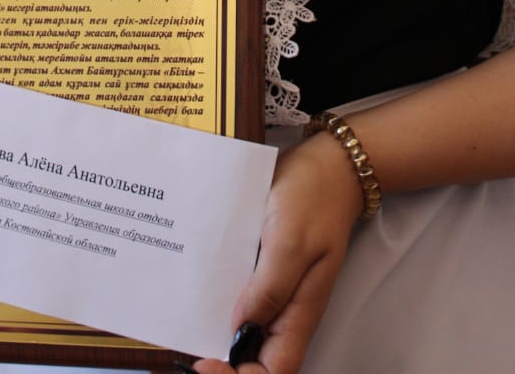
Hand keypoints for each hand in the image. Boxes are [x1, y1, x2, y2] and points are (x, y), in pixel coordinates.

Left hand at [191, 130, 362, 373]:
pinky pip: (242, 296)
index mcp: (299, 312)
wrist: (329, 162)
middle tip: (189, 345)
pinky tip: (198, 290)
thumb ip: (268, 288)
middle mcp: (287, 308)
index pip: (272, 370)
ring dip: (218, 332)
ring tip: (185, 322)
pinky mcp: (265, 267)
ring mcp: (277, 288)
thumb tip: (239, 331)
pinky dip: (220, 300)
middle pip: (257, 358)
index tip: (204, 361)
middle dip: (223, 360)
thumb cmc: (314, 196)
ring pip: (246, 330)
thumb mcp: (291, 241)